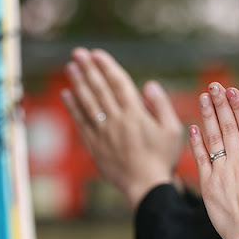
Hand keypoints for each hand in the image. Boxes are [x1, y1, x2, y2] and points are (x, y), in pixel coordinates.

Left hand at [61, 48, 182, 208]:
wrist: (146, 186)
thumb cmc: (163, 158)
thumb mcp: (172, 130)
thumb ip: (161, 105)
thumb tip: (148, 84)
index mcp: (136, 114)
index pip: (118, 84)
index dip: (107, 67)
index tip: (97, 53)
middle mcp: (116, 121)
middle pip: (99, 89)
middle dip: (88, 69)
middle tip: (79, 52)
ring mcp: (103, 133)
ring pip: (87, 103)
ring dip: (78, 83)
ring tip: (70, 67)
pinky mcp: (94, 146)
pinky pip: (81, 123)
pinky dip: (73, 108)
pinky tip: (67, 94)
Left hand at [188, 82, 238, 238]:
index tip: (231, 91)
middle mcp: (238, 163)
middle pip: (228, 128)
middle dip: (221, 105)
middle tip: (214, 86)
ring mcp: (221, 174)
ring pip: (213, 139)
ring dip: (207, 117)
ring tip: (203, 98)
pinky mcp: (208, 187)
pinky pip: (201, 160)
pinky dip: (196, 143)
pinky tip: (193, 128)